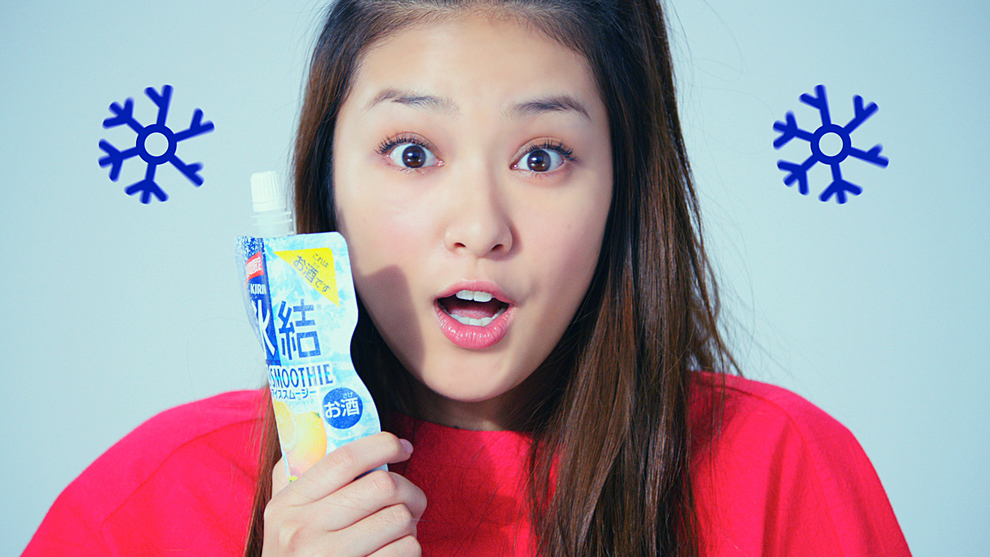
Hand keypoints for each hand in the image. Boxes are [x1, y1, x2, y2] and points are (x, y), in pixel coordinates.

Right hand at [262, 432, 426, 556]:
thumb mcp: (283, 519)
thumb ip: (297, 476)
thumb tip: (324, 428)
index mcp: (287, 506)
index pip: (345, 458)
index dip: (383, 444)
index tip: (403, 447)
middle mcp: (302, 532)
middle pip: (382, 487)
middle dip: (409, 490)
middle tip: (412, 501)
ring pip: (401, 520)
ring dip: (410, 525)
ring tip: (400, 532)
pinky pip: (406, 552)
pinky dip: (410, 551)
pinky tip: (394, 554)